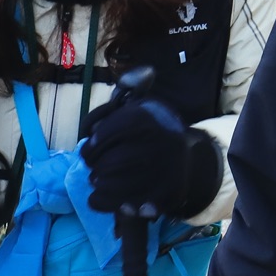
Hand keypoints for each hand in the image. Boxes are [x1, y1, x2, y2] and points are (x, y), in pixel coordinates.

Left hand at [80, 67, 222, 222]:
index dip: (94, 143)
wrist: (186, 162)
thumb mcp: (142, 105)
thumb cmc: (152, 132)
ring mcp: (164, 171)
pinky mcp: (164, 196)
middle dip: (96, 165)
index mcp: (151, 116)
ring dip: (99, 184)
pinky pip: (123, 203)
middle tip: (94, 167)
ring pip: (114, 183)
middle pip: (110, 161)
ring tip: (98, 182)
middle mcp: (161, 141)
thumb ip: (130, 89)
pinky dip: (104, 202)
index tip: (90, 149)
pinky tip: (99, 197)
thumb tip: (145, 72)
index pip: (110, 131)